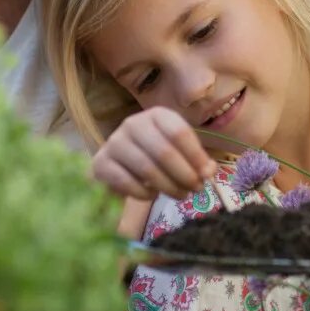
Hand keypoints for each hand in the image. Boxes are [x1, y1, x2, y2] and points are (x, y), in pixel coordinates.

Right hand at [92, 107, 217, 198]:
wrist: (120, 166)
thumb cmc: (156, 156)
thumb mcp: (179, 152)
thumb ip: (196, 160)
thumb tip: (208, 171)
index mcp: (156, 115)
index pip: (178, 132)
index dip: (195, 155)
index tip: (207, 174)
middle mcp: (133, 124)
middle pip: (164, 151)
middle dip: (184, 174)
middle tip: (195, 189)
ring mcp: (114, 142)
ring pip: (146, 168)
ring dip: (168, 186)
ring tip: (180, 195)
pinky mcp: (101, 164)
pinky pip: (127, 182)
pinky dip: (144, 193)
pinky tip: (152, 195)